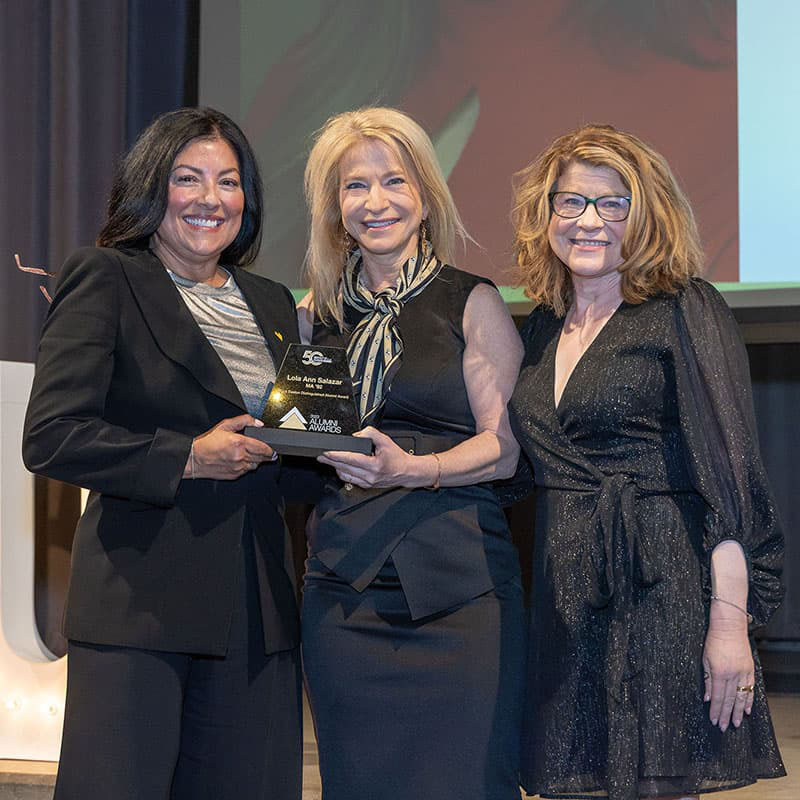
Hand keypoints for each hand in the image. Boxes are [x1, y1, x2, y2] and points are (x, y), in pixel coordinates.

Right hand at [188, 415, 275, 479]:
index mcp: (239, 443)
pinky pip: (247, 471)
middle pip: (262, 458)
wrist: (194, 459)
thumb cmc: (206, 443)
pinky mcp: (235, 475)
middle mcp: (240, 456)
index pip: (263, 448)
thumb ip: (243, 421)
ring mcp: (238, 467)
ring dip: (258, 460)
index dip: (270, 449)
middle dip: (267, 455)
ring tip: (253, 454)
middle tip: (268, 452)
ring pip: (256, 465)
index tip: (273, 449)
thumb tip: (258, 423)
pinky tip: (243, 460)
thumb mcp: (224, 426)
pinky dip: (248, 466)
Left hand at [317, 426, 431, 488]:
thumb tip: (357, 435)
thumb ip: (370, 434)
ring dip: (335, 467)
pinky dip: (343, 473)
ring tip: (328, 460)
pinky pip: (350, 480)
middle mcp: (369, 476)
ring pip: (345, 475)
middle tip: (320, 456)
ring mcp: (367, 482)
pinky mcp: (366, 486)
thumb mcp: (386, 440)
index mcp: (374, 465)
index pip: (350, 459)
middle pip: (343, 468)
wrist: (406, 472)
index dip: (336, 455)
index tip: (326, 452)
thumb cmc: (397, 458)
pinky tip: (339, 467)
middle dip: (330, 461)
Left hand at [703, 613, 754, 731]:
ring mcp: (743, 673)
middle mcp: (732, 675)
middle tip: (723, 727)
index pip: (717, 696)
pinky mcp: (750, 670)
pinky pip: (750, 688)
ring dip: (737, 712)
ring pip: (741, 697)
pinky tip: (746, 710)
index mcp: (719, 672)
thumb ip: (706, 679)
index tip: (713, 720)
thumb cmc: (714, 641)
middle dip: (725, 715)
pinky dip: (749, 700)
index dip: (715, 710)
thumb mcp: (704, 659)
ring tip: (735, 724)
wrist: (729, 628)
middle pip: (729, 700)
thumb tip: (706, 697)